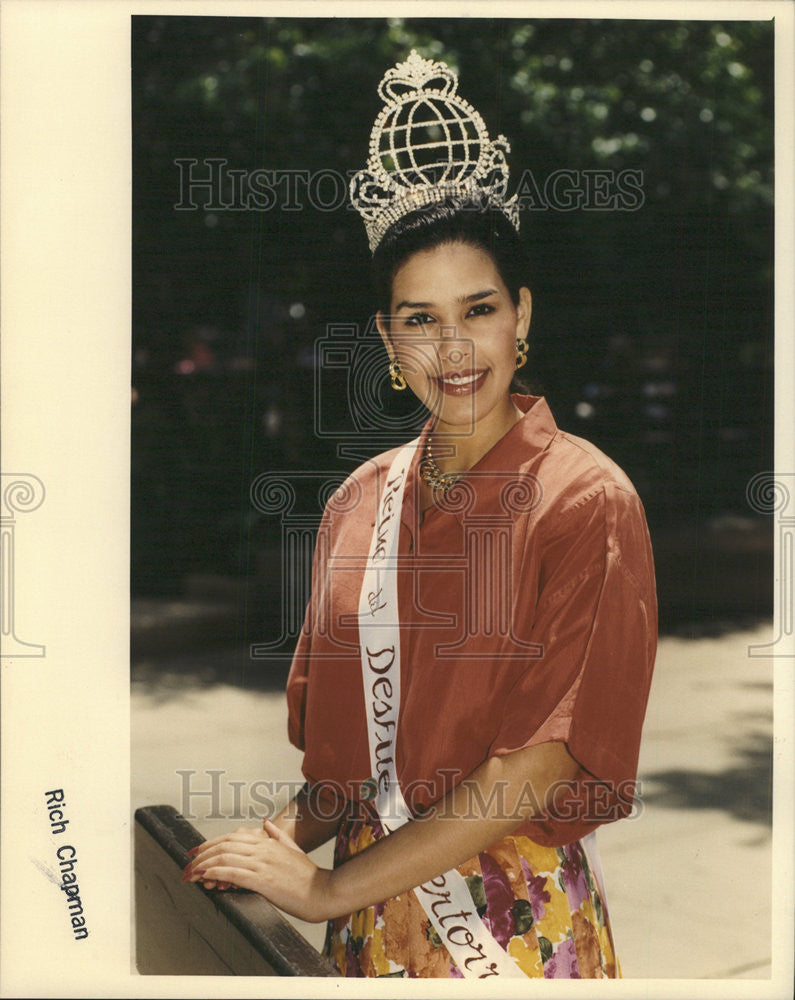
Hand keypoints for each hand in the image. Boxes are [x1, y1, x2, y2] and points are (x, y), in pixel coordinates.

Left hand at [181, 820, 333, 922]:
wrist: (322, 892)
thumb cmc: (308, 875)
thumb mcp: (293, 848)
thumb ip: (277, 834)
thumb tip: (264, 822)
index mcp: (268, 842)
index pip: (231, 837)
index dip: (210, 843)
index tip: (196, 852)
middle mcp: (263, 849)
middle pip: (224, 845)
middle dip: (201, 855)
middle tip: (187, 866)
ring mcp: (263, 864)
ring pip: (225, 857)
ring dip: (203, 865)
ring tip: (190, 874)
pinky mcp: (263, 880)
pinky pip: (233, 873)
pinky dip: (216, 872)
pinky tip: (205, 876)